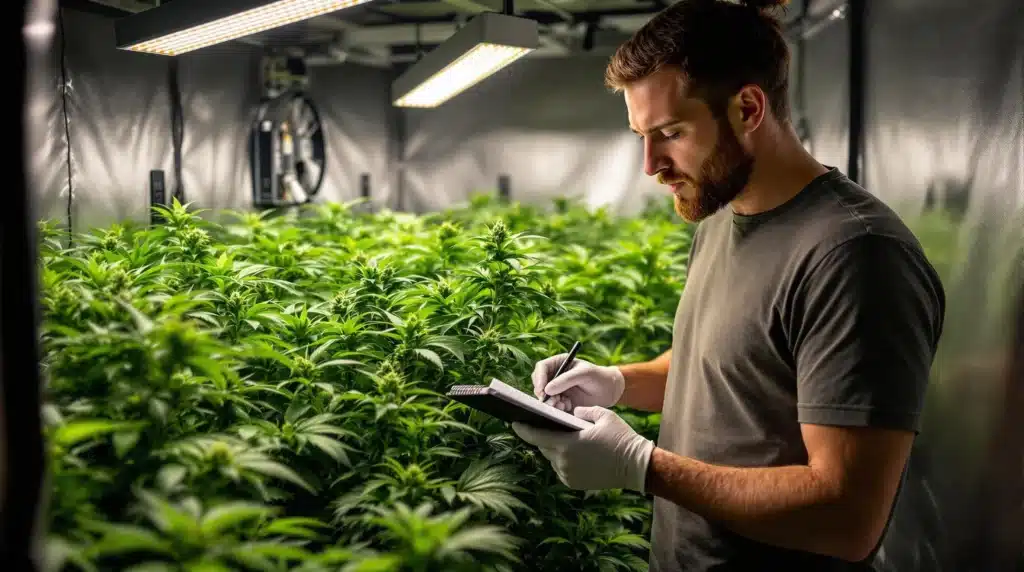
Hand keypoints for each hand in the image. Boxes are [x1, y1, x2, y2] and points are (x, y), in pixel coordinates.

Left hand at [511, 406, 654, 491]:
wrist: (637, 467)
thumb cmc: (621, 438)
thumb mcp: (603, 415)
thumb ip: (583, 410)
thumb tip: (572, 413)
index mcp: (567, 444)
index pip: (536, 436)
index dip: (523, 429)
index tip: (514, 421)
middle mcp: (563, 462)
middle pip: (543, 446)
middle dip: (543, 435)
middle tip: (543, 424)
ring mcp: (568, 475)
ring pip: (552, 458)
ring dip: (554, 448)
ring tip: (561, 436)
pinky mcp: (573, 483)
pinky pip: (561, 467)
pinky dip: (563, 459)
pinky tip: (572, 450)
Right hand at [533, 354, 624, 411]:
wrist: (609, 391)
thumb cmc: (598, 377)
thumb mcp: (584, 374)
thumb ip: (566, 380)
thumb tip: (547, 389)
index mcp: (559, 363)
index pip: (542, 367)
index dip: (539, 378)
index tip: (542, 390)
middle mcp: (555, 376)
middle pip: (539, 383)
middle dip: (543, 393)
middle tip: (552, 401)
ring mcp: (557, 389)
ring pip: (544, 397)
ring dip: (550, 403)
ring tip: (563, 405)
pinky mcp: (561, 401)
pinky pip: (553, 406)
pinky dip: (557, 408)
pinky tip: (567, 407)